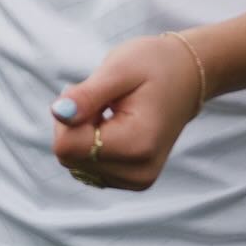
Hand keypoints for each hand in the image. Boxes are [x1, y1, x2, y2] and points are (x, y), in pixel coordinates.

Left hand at [49, 33, 207, 191]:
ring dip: (82, 134)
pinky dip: (90, 144)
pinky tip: (111, 125)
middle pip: (69, 157)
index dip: (68, 117)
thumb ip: (86, 95)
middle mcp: (139, 172)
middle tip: (101, 100)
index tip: (90, 94)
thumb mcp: (118, 69)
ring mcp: (137, 180)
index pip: (68, 146)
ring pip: (75, 163)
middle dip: (74, 125)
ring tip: (109, 111)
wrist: (187, 77)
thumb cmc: (153, 66)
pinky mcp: (133, 180)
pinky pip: (88, 167)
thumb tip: (58, 114)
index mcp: (137, 145)